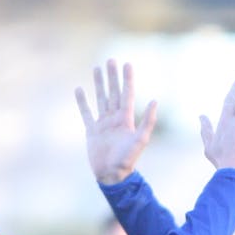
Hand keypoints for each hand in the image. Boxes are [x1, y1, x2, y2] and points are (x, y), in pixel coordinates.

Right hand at [75, 60, 156, 184]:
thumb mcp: (140, 139)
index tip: (127, 64)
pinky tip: (79, 89)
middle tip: (111, 60)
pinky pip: (86, 113)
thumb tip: (155, 101)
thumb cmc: (128, 159)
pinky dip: (82, 101)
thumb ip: (148, 120)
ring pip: (100, 99)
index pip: (127, 94)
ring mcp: (103, 124)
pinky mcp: (92, 131)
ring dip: (99, 84)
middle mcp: (115, 119)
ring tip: (96, 68)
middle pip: (113, 93)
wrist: (112, 175)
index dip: (127, 80)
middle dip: (112, 77)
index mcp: (126, 120)